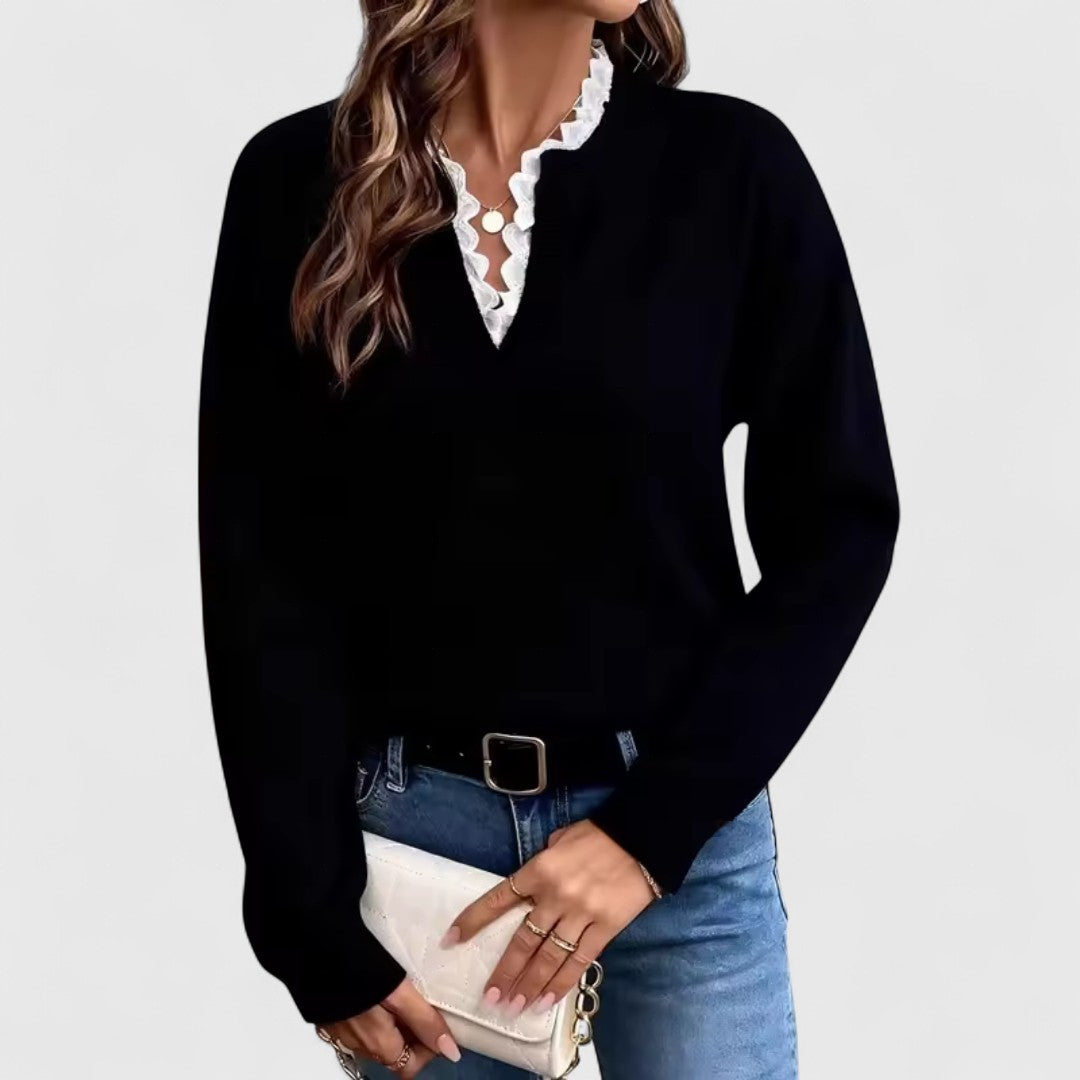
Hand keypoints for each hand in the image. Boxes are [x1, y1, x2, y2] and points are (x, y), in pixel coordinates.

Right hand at [316, 975, 460, 1076]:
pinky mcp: (329, 1015)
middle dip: (410, 1032)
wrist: (312, 948)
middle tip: (422, 1001)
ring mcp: (339, 1031)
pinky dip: (371, 1013)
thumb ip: (424, 1021)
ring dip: (391, 1022)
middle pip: (393, 1053)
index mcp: (377, 1044)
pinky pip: (357, 1023)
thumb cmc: (357, 969)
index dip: (427, 1048)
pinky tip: (374, 988)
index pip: (410, 1067)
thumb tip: (451, 1052)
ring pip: (375, 1038)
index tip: (435, 1020)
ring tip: (400, 992)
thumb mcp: (399, 994)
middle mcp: (357, 1045)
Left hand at [439, 819, 657, 1015]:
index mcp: (539, 869)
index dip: (473, 920)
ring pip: (548, 958)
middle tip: (490, 998)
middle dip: (505, 972)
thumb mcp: (560, 839)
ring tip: (514, 1008)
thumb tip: (531, 886)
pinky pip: (580, 962)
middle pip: (523, 940)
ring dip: (529, 985)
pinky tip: (547, 1001)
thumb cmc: (598, 835)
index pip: (499, 899)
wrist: (642, 838)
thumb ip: (542, 864)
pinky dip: (561, 983)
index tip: (452, 940)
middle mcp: (555, 896)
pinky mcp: (605, 928)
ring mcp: (581, 915)